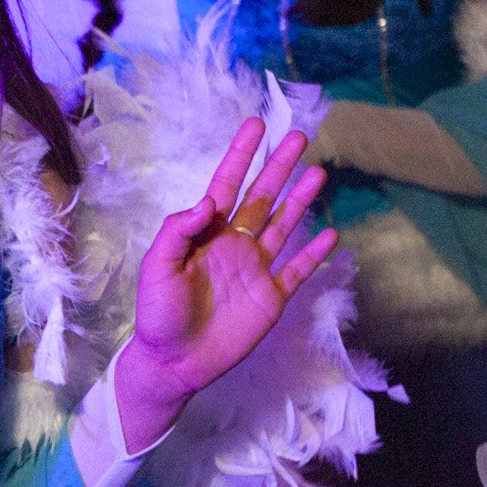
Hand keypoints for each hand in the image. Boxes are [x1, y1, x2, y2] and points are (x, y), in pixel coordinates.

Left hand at [121, 118, 336, 447]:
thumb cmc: (158, 313)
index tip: (255, 125)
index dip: (241, 155)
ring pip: (283, 225)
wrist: (174, 362)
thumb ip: (177, 231)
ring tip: (319, 172)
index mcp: (205, 233)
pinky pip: (297, 270)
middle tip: (299, 135)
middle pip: (262, 196)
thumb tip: (208, 202)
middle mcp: (234, 244)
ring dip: (301, 200)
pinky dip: (314, 253)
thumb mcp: (156, 267)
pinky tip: (331, 233)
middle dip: (279, 166)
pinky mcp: (271, 297)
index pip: (227, 184)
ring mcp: (255, 269)